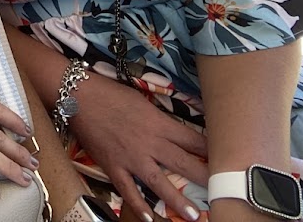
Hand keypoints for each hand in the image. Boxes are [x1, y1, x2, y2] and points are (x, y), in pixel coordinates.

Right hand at [69, 71, 207, 221]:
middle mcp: (149, 143)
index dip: (209, 150)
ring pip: (159, 182)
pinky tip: (149, 218)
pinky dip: (138, 205)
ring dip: (177, 199)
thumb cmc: (110, 93)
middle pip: (183, 163)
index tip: (223, 159)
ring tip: (193, 215)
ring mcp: (131, 157)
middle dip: (204, 178)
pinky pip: (128, 189)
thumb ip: (158, 119)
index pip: (192, 139)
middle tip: (221, 192)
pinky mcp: (113, 166)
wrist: (79, 95)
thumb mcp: (141, 101)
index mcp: (158, 123)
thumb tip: (173, 130)